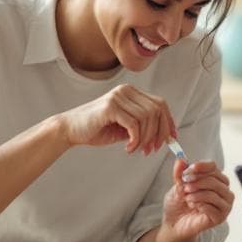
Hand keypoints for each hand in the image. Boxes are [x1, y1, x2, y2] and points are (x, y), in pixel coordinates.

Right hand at [55, 84, 175, 153]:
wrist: (70, 130)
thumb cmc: (97, 129)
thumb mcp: (125, 128)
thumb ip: (142, 127)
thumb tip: (165, 136)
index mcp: (131, 93)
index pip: (160, 103)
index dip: (169, 122)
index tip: (171, 140)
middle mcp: (126, 91)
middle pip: (157, 109)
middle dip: (159, 133)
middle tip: (151, 150)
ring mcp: (118, 96)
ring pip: (147, 118)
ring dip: (145, 139)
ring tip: (136, 149)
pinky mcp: (111, 106)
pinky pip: (134, 124)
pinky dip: (135, 140)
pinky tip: (128, 148)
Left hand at [160, 159, 232, 241]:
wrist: (174, 224)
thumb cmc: (179, 205)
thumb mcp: (177, 186)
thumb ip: (180, 174)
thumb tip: (180, 160)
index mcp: (214, 180)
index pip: (213, 167)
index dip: (201, 166)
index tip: (189, 169)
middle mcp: (222, 191)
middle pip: (215, 179)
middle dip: (198, 181)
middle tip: (185, 186)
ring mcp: (223, 205)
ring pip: (215, 193)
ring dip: (198, 193)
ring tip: (187, 197)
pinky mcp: (220, 217)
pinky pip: (214, 207)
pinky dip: (200, 205)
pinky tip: (193, 206)